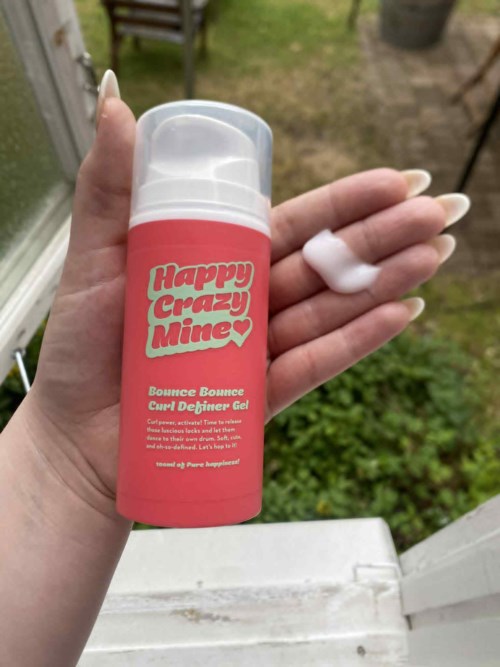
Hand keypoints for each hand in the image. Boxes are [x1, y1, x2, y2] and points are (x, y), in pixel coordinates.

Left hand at [26, 98, 447, 509]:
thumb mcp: (95, 256)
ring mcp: (260, 349)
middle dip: (382, 237)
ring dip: (383, 283)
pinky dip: (356, 343)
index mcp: (219, 261)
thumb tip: (117, 104)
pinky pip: (314, 365)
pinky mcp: (262, 397)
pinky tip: (400, 314)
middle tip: (439, 211)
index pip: (292, 225)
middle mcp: (248, 301)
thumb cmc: (83, 350)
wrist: (79, 437)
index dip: (343, 203)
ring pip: (329, 310)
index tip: (393, 181)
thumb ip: (109, 186)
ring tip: (434, 255)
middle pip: (324, 264)